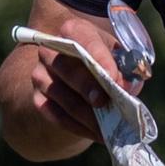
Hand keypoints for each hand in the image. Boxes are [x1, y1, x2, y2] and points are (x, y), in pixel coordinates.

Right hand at [20, 16, 123, 137]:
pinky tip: (96, 134)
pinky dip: (78, 127)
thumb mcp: (120, 58)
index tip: (112, 77)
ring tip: (108, 128)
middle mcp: (51, 50)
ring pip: (61, 96)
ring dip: (86, 114)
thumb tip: (126, 87)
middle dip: (87, 87)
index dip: (99, 59)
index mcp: (74, 31)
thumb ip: (127, 69)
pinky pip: (56, 115)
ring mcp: (40, 74)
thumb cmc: (106, 62)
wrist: (80, 74)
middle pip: (66, 68)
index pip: (84, 41)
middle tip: (104, 103)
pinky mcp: (37, 98)